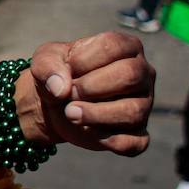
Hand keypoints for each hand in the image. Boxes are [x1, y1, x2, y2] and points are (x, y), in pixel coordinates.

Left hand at [16, 31, 153, 155]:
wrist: (54, 103)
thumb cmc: (57, 73)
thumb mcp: (45, 60)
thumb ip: (48, 66)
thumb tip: (61, 89)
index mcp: (125, 47)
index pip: (114, 46)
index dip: (83, 61)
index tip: (67, 69)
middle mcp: (142, 74)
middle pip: (130, 75)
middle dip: (92, 87)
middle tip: (70, 93)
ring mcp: (143, 105)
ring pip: (133, 111)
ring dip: (95, 115)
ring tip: (70, 113)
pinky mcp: (138, 133)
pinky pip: (134, 141)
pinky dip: (108, 140)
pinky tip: (87, 130)